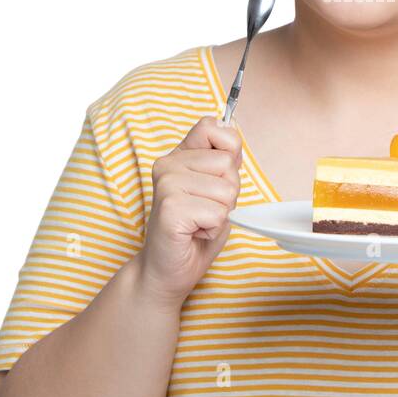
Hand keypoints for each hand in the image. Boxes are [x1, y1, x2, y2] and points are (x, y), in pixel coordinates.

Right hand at [138, 115, 242, 308]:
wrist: (167, 270)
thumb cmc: (195, 230)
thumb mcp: (218, 189)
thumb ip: (224, 160)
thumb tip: (231, 128)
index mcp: (179, 155)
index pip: (212, 126)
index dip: (228, 152)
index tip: (215, 179)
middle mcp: (168, 164)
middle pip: (228, 164)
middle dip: (228, 193)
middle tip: (204, 210)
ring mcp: (167, 184)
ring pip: (226, 190)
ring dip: (221, 213)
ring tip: (199, 222)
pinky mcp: (169, 208)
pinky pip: (217, 213)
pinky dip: (213, 228)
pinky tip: (193, 233)